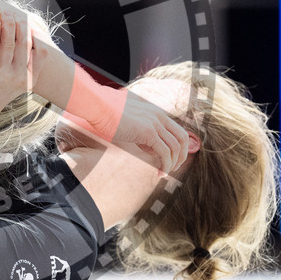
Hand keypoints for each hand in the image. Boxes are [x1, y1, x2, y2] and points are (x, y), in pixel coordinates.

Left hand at [0, 13, 46, 125]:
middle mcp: (18, 79)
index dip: (38, 36)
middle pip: (25, 46)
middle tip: (16, 13)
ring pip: (9, 45)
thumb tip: (29, 42)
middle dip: (22, 26)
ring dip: (8, 26)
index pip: (42, 53)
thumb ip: (23, 67)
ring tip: (5, 13)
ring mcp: (2, 78)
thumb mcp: (15, 83)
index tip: (31, 23)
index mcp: (29, 80)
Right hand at [67, 81, 192, 175]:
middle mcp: (158, 116)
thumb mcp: (127, 118)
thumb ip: (137, 126)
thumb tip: (140, 140)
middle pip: (182, 138)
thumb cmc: (106, 112)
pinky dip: (165, 165)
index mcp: (155, 111)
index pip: (176, 129)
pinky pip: (164, 153)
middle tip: (173, 167)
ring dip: (173, 163)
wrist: (98, 106)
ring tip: (165, 173)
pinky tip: (160, 173)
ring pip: (175, 147)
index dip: (177, 146)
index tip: (169, 158)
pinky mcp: (148, 132)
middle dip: (181, 156)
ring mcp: (154, 123)